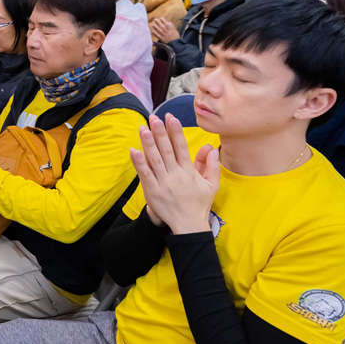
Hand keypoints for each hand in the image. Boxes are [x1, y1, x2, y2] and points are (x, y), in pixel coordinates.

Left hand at [129, 114, 219, 234]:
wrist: (188, 225)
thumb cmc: (199, 204)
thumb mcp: (211, 185)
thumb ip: (211, 165)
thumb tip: (211, 148)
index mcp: (189, 171)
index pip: (181, 147)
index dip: (175, 131)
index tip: (171, 117)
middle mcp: (176, 175)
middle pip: (166, 150)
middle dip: (160, 132)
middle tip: (154, 118)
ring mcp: (163, 183)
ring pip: (154, 159)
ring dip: (148, 143)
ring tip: (143, 128)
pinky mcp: (152, 191)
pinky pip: (144, 174)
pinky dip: (139, 162)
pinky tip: (133, 150)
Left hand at [150, 17, 179, 42]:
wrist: (176, 43)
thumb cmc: (175, 36)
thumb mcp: (175, 30)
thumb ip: (171, 26)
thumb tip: (168, 22)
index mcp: (170, 28)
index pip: (166, 23)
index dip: (163, 20)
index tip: (160, 18)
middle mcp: (167, 31)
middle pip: (161, 26)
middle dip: (158, 22)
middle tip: (155, 19)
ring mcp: (164, 35)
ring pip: (159, 30)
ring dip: (155, 27)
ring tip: (153, 25)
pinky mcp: (162, 39)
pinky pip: (158, 35)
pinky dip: (155, 33)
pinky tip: (152, 31)